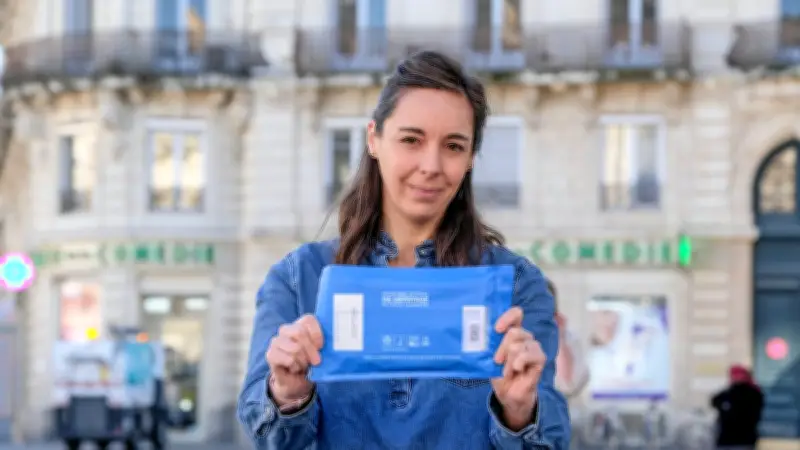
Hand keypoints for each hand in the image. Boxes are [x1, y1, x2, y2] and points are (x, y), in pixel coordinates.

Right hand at [265, 314, 322, 404]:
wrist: (296, 382)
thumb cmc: (310, 363)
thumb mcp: (320, 352)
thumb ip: (323, 344)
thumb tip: (327, 345)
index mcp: (300, 325)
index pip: (308, 319)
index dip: (317, 334)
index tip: (321, 347)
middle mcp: (286, 330)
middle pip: (300, 333)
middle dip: (311, 350)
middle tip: (316, 361)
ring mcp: (276, 341)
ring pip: (295, 348)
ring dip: (303, 361)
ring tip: (303, 365)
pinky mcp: (270, 354)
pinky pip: (288, 359)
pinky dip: (295, 367)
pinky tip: (294, 368)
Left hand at [491, 307, 546, 429]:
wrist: (508, 394)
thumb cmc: (499, 373)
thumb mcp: (490, 357)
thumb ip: (489, 344)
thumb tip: (481, 334)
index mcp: (512, 332)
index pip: (516, 314)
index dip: (507, 317)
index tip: (497, 329)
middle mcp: (525, 337)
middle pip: (514, 332)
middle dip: (502, 348)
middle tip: (497, 361)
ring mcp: (533, 347)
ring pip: (519, 345)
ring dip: (509, 360)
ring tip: (507, 371)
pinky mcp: (540, 359)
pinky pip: (530, 354)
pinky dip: (519, 362)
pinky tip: (517, 369)